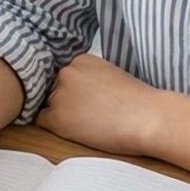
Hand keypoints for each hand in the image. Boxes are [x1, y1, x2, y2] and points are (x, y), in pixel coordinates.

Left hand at [40, 53, 166, 157]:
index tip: (88, 100)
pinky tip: (77, 131)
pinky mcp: (57, 117)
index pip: (64, 76)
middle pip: (54, 89)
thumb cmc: (138, 101)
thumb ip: (90, 78)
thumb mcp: (111, 75)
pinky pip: (41, 121)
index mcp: (81, 59)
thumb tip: (77, 92)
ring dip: (61, 115)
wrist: (148, 118)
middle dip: (66, 101)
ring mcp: (59, 94)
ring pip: (48, 106)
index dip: (74, 91)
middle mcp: (66, 73)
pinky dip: (56, 128)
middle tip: (89, 114)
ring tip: (89, 123)